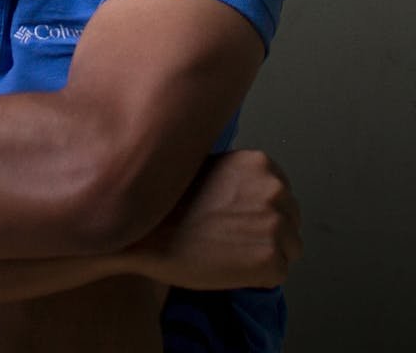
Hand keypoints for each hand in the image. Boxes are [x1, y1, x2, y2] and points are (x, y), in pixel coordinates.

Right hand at [133, 149, 302, 290]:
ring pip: (289, 250)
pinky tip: (229, 267)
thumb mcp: (214, 169)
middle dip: (269, 233)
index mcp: (262, 164)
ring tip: (231, 253)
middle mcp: (276, 190)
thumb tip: (256, 198)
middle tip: (234, 239)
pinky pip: (277, 275)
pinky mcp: (270, 260)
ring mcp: (275, 226)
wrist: (150, 231)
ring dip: (266, 255)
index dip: (263, 213)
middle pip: (291, 223)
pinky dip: (258, 277)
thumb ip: (242, 180)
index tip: (241, 220)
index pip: (284, 196)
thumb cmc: (173, 200)